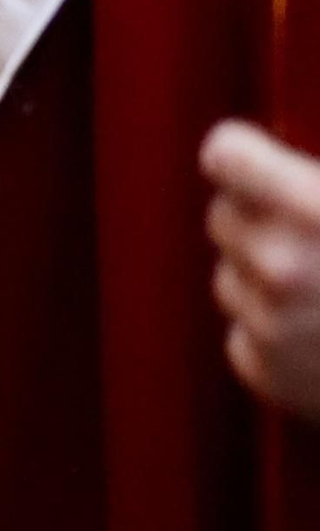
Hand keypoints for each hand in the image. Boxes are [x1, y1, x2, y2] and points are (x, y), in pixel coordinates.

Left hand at [203, 119, 319, 417]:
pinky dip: (270, 335)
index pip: (224, 157)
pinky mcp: (267, 374)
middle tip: (309, 233)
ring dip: (261, 278)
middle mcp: (279, 266)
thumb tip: (301, 170)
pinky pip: (243, 336)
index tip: (255, 163)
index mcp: (312, 210)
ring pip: (229, 278)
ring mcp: (269, 325)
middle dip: (256, 219)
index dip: (244, 157)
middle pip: (222, 217)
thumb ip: (319, 182)